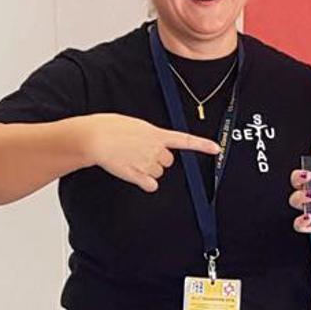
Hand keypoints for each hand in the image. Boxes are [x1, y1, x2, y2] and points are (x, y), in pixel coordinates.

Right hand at [82, 113, 221, 192]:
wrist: (94, 137)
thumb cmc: (111, 127)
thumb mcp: (137, 125)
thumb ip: (151, 135)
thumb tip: (155, 142)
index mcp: (157, 134)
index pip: (185, 140)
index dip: (202, 145)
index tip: (215, 149)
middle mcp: (156, 149)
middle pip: (168, 161)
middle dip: (159, 159)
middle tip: (142, 153)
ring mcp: (147, 163)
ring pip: (158, 173)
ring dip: (149, 169)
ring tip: (132, 159)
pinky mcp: (137, 175)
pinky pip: (151, 184)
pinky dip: (146, 183)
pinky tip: (137, 176)